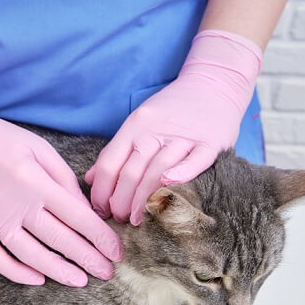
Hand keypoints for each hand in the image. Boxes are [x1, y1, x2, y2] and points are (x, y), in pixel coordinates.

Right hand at [0, 74, 122, 286]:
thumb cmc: (1, 140)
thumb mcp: (40, 148)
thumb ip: (64, 178)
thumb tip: (85, 208)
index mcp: (37, 184)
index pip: (79, 218)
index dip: (101, 238)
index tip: (116, 252)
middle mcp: (18, 206)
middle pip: (60, 240)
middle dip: (88, 259)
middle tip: (107, 273)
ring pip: (32, 256)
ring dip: (59, 271)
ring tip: (80, 281)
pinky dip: (17, 273)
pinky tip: (37, 279)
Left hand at [85, 30, 261, 224]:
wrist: (213, 84)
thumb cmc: (171, 110)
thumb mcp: (138, 123)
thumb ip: (115, 151)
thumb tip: (90, 179)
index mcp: (134, 126)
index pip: (109, 163)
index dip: (101, 191)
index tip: (100, 210)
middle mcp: (155, 131)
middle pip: (131, 171)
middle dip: (121, 201)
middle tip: (120, 220)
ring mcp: (183, 136)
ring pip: (158, 169)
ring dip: (144, 199)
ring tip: (137, 219)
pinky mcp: (210, 142)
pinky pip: (195, 161)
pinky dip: (181, 173)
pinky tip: (168, 187)